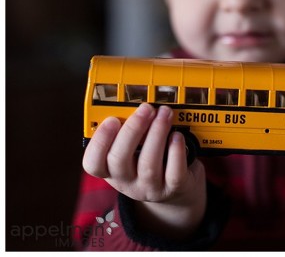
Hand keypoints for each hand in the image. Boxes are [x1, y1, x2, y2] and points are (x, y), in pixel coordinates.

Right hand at [82, 103, 206, 238]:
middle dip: (133, 129)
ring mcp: (150, 188)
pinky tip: (177, 135)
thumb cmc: (152, 161)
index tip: (112, 119)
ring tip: (165, 114)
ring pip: (149, 164)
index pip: (93, 163)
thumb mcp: (134, 152)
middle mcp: (127, 182)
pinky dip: (176, 151)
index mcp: (111, 170)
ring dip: (157, 133)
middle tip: (146, 108)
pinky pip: (174, 172)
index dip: (100, 141)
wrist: (179, 190)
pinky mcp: (173, 189)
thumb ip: (130, 134)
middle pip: (119, 160)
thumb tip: (136, 107)